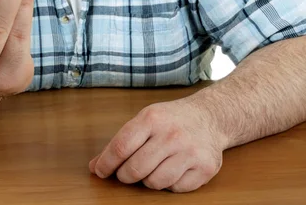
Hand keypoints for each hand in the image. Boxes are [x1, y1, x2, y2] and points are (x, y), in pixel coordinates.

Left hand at [89, 100, 224, 192]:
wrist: (210, 116)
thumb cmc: (171, 119)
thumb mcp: (145, 120)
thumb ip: (121, 141)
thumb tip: (95, 166)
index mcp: (152, 118)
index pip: (121, 146)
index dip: (106, 163)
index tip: (99, 171)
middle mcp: (172, 134)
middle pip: (135, 169)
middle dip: (124, 175)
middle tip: (126, 172)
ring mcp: (190, 152)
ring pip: (154, 183)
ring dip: (148, 180)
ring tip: (152, 168)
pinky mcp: (205, 168)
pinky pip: (175, 189)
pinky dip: (169, 184)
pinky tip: (172, 169)